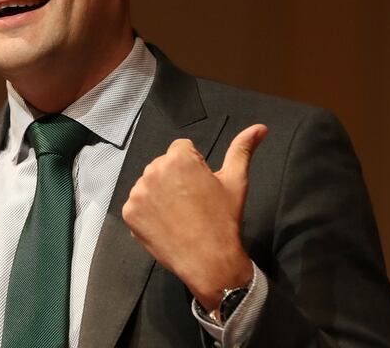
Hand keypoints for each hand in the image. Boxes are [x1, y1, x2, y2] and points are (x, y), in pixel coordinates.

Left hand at [121, 124, 267, 308]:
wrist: (209, 261)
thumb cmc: (223, 219)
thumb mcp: (236, 181)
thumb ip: (242, 149)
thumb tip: (260, 127)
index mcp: (178, 158)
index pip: (182, 149)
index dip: (194, 167)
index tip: (201, 187)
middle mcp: (153, 170)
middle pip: (163, 165)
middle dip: (175, 178)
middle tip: (191, 203)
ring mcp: (138, 193)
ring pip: (149, 184)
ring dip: (160, 194)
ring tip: (179, 214)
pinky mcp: (129, 213)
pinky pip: (138, 205)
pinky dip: (148, 213)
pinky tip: (166, 224)